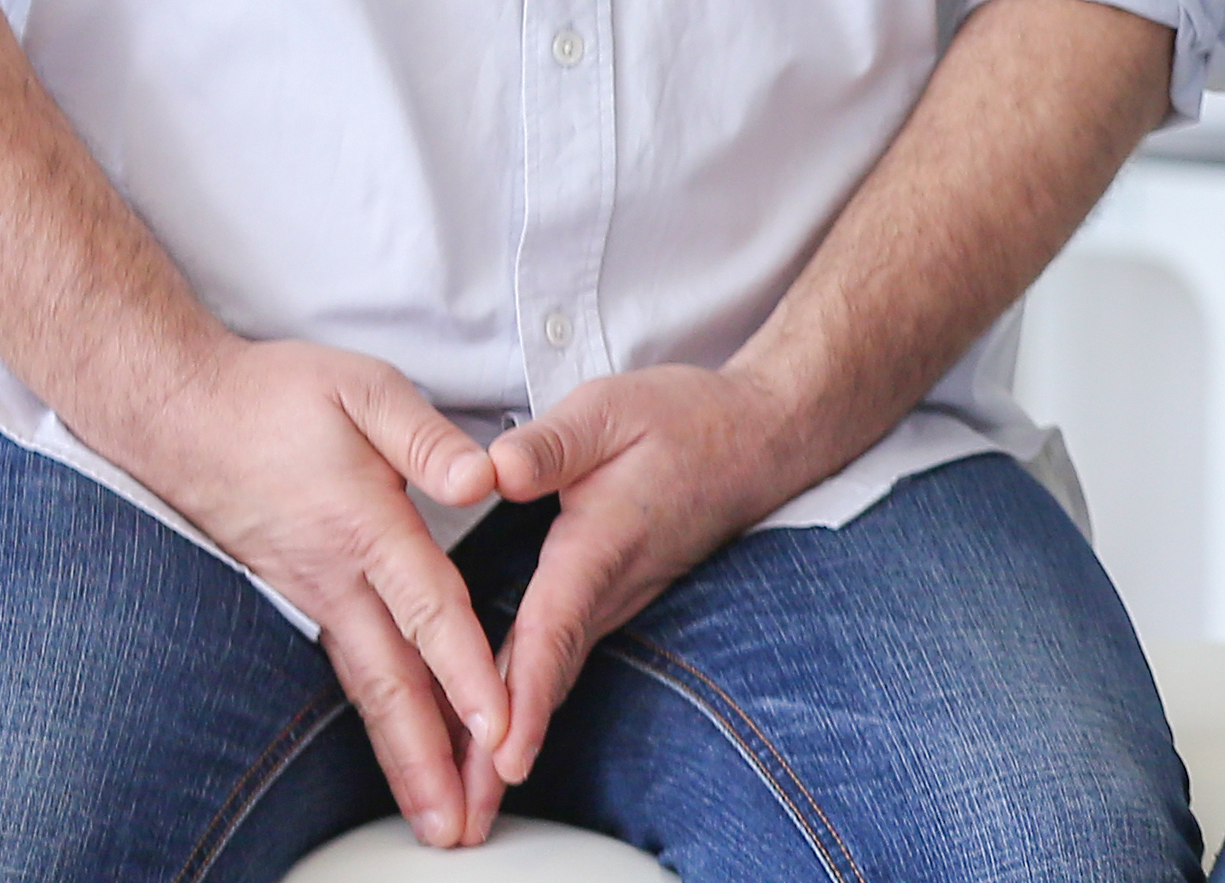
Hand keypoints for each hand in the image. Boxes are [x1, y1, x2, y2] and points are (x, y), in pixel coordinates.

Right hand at [106, 336, 508, 844]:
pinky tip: (400, 755)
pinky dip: (380, 723)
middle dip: (430, 761)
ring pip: (368, 691)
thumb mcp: (362, 387)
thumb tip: (484, 478)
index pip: (427, 611)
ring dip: (404, 759)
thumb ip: (426, 435)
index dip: (465, 673)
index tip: (498, 726)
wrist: (180, 415)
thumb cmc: (275, 396)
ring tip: (437, 820)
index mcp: (364, 525)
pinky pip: (350, 675)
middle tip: (461, 827)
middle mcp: (337, 579)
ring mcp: (315, 597)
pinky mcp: (304, 600)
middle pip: (392, 683)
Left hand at [477, 362, 840, 790]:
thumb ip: (551, 443)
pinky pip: (558, 662)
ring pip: (552, 678)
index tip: (502, 753)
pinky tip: (494, 739)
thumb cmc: (683, 421)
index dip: (525, 691)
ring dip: (511, 739)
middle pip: (547, 679)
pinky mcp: (610, 602)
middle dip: (504, 752)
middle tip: (468, 816)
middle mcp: (608, 588)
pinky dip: (526, 707)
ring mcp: (614, 601)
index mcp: (599, 542)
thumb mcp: (612, 408)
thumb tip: (494, 470)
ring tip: (470, 803)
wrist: (756, 441)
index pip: (554, 627)